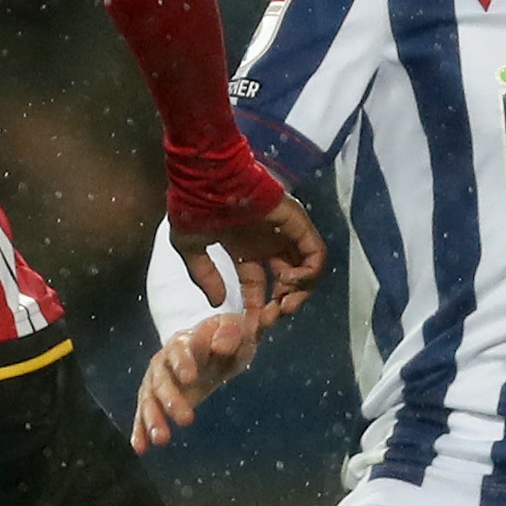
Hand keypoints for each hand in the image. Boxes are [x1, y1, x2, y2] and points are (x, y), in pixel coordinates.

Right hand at [132, 311, 262, 452]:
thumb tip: (221, 346)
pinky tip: (140, 447)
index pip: (181, 350)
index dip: (183, 363)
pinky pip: (143, 414)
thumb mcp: (237, 331)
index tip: (190, 378)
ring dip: (153, 418)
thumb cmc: (226, 339)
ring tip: (161, 439)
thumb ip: (231, 335)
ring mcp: (157, 379)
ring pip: (150, 399)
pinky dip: (140, 429)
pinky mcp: (154, 398)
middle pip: (162, 379)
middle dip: (171, 399)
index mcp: (186, 341)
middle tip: (186, 419)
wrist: (212, 345)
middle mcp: (165, 360)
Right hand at [173, 194, 323, 325]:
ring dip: (298, 293)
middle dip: (280, 305)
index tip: (252, 326)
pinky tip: (288, 283)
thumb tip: (217, 301)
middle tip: (271, 319)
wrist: (206, 179)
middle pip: (285, 282)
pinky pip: (315, 254)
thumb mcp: (190, 247)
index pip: (258, 285)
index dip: (256, 308)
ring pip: (305, 270)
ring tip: (283, 304)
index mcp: (244, 248)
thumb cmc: (194, 207)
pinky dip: (308, 274)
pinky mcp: (298, 223)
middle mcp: (268, 243)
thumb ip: (204, 275)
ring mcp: (285, 233)